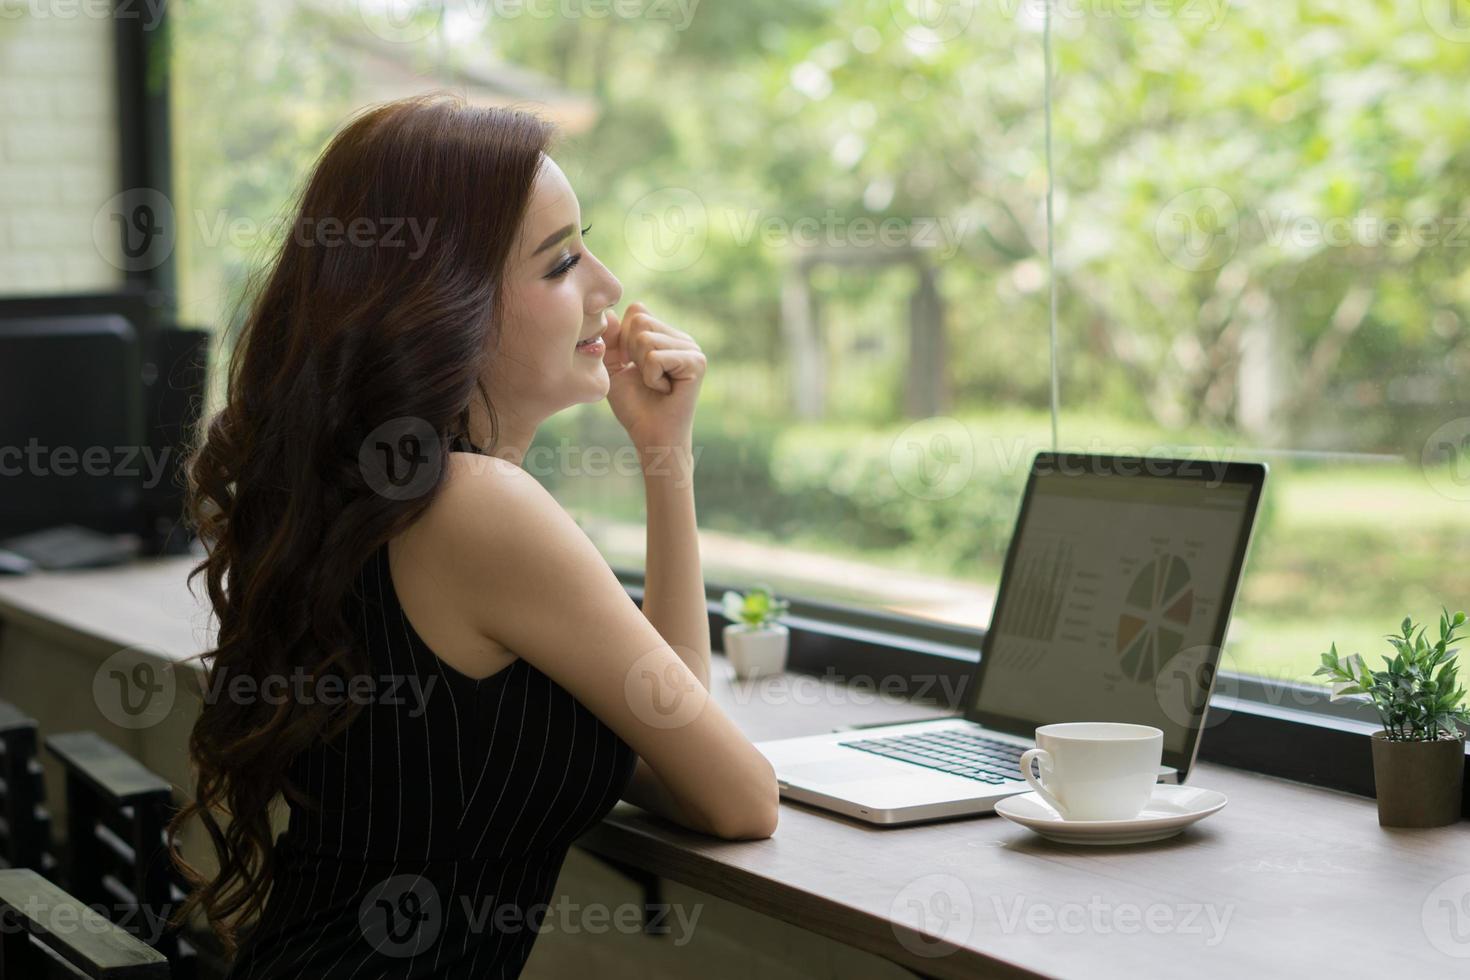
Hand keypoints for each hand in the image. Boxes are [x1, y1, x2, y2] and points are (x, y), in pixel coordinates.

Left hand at [602, 303, 705, 453]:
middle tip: (646, 378)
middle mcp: (682, 338)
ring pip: (646, 339)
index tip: (632, 366)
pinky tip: (664, 390)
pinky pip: (656, 357)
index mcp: (666, 335)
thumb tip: (608, 313)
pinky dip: (651, 378)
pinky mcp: (697, 362)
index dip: (623, 339)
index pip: (637, 311)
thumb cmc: (635, 406)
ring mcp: (693, 348)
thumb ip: (610, 339)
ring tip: (656, 385)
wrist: (653, 437)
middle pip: (640, 320)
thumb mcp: (614, 367)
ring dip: (642, 369)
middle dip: (631, 352)